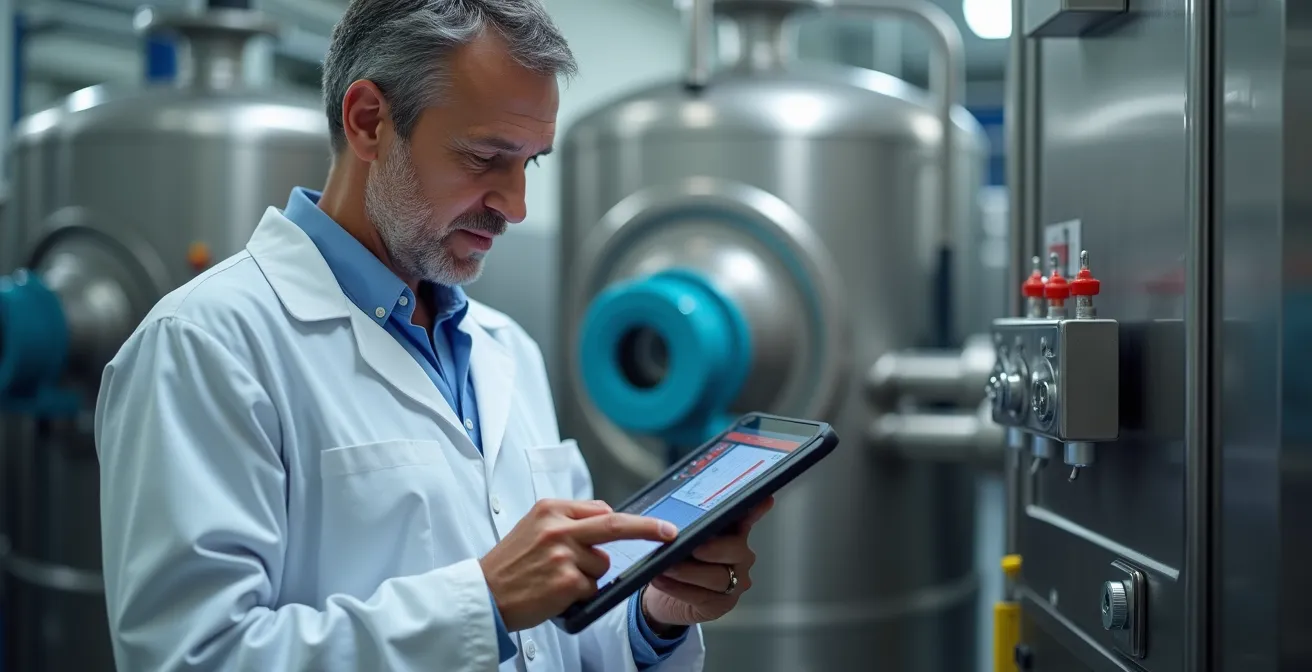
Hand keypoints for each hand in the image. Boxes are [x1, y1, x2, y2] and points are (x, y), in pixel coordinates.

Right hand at [480, 498, 677, 631]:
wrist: (483, 594)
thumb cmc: (510, 563)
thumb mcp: (533, 527)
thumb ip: (568, 520)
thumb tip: (609, 517)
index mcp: (550, 509)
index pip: (603, 510)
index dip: (628, 521)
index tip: (655, 523)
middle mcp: (558, 528)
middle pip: (616, 526)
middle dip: (648, 529)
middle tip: (668, 532)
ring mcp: (563, 555)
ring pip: (602, 565)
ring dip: (588, 576)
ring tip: (556, 578)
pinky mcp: (566, 582)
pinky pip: (592, 588)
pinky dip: (579, 595)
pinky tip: (554, 592)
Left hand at [640, 496, 774, 631]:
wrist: (664, 593)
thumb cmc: (678, 558)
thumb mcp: (681, 535)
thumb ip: (688, 520)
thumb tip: (676, 511)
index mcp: (734, 532)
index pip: (748, 516)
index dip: (756, 509)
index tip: (763, 499)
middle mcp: (740, 556)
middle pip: (735, 550)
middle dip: (713, 548)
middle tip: (692, 547)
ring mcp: (735, 582)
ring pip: (717, 577)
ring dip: (687, 571)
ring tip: (665, 565)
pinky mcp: (721, 604)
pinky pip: (701, 596)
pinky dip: (677, 588)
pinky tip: (660, 579)